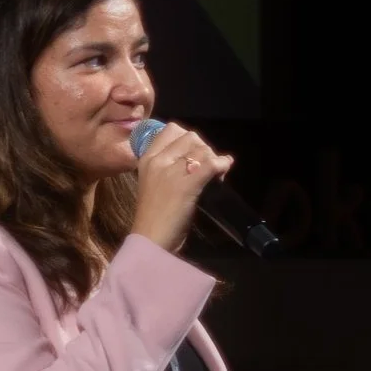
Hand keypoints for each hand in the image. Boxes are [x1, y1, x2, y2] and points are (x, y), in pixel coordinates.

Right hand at [129, 120, 234, 255]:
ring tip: (216, 173)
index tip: (194, 153)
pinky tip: (224, 171)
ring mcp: (171, 171)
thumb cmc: (153, 217)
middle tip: (208, 166)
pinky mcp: (186, 185)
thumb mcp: (152, 184)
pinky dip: (222, 165)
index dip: (189, 138)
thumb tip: (195, 159)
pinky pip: (210, 165)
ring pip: (202, 149)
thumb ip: (167, 168)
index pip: (172, 129)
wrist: (150, 241)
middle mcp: (158, 160)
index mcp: (147, 158)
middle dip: (204, 149)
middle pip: (191, 137)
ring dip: (214, 159)